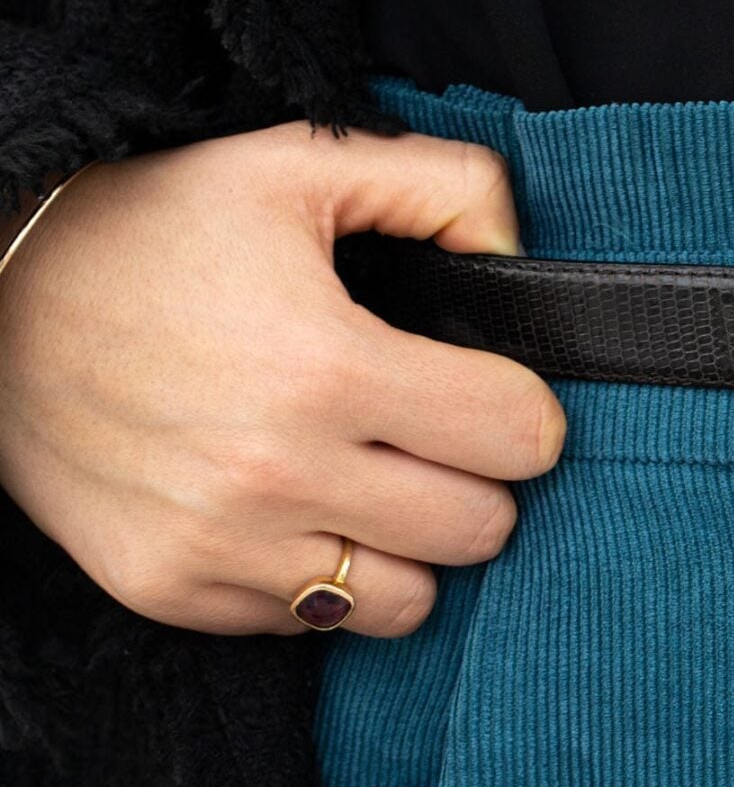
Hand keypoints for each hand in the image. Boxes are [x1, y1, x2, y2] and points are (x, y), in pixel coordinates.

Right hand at [0, 122, 565, 636]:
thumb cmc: (154, 224)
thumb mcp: (303, 161)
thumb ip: (447, 186)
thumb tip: (520, 257)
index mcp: (326, 366)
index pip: (516, 437)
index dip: (526, 410)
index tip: (494, 391)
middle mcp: (274, 472)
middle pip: (478, 529)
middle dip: (479, 480)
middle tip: (436, 435)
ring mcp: (217, 544)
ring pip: (405, 602)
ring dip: (412, 545)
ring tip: (376, 481)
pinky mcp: (167, 587)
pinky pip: (310, 624)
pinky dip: (326, 578)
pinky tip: (297, 507)